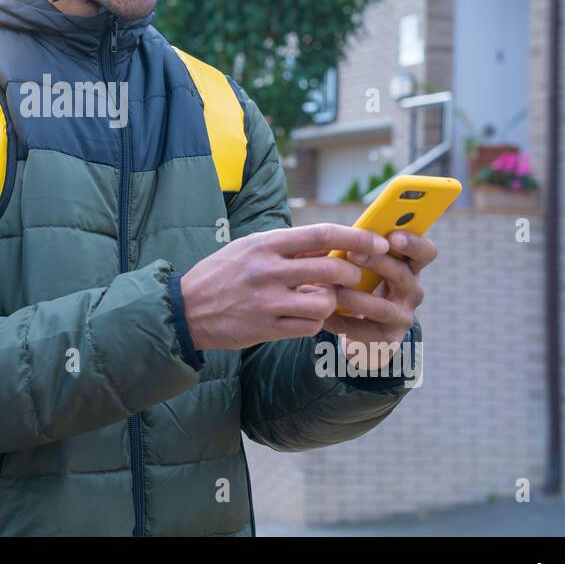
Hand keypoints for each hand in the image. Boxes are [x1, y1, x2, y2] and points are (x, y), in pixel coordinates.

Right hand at [179, 223, 388, 351]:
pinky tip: (306, 318)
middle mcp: (267, 271)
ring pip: (324, 303)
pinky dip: (315, 323)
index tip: (377, 242)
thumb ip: (287, 247)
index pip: (321, 234)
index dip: (356, 237)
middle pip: (330, 269)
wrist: (186, 309)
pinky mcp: (265, 329)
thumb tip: (332, 245)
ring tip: (324, 299)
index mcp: (264, 244)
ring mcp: (267, 302)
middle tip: (354, 277)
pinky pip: (308, 328)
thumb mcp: (250, 248)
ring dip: (333, 302)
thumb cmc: (222, 274)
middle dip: (352, 274)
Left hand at [321, 229, 437, 369]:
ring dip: (352, 296)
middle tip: (350, 253)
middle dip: (375, 262)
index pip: (425, 253)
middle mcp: (412, 292)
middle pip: (401, 274)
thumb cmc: (360, 286)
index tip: (392, 236)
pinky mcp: (386, 340)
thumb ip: (360, 249)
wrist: (361, 331)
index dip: (413, 243)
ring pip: (381, 307)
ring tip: (327, 288)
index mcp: (409, 267)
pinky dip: (337, 320)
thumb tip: (338, 236)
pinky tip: (320, 312)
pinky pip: (360, 330)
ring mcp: (401, 318)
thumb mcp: (365, 266)